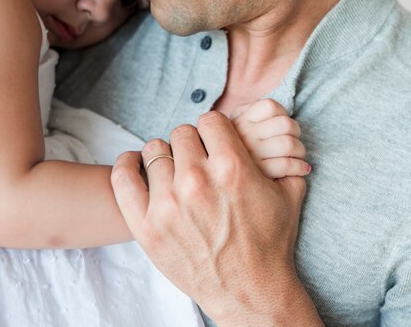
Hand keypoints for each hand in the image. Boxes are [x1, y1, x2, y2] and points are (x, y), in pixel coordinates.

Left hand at [110, 112, 317, 325]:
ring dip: (166, 157)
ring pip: (154, 150)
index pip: (210, 120)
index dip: (215, 129)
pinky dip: (126, 165)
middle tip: (197, 160)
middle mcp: (197, 181)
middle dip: (192, 143)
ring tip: (173, 170)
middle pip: (181, 133)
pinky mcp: (146, 227)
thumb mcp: (288, 196)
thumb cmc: (270, 244)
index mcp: (232, 167)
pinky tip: (135, 163)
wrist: (249, 291)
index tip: (215, 141)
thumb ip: (284, 159)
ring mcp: (168, 204)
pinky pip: (123, 178)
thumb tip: (282, 139)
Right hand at [231, 99, 310, 178]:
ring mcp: (252, 156)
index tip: (281, 124)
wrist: (219, 181)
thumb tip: (275, 110)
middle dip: (296, 132)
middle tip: (295, 140)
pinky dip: (300, 167)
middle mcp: (244, 136)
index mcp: (240, 122)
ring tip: (298, 155)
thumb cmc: (234, 149)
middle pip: (286, 124)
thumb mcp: (232, 125)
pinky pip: (288, 165)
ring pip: (289, 144)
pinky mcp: (260, 175)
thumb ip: (248, 112)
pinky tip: (301, 169)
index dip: (282, 112)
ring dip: (300, 150)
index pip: (270, 106)